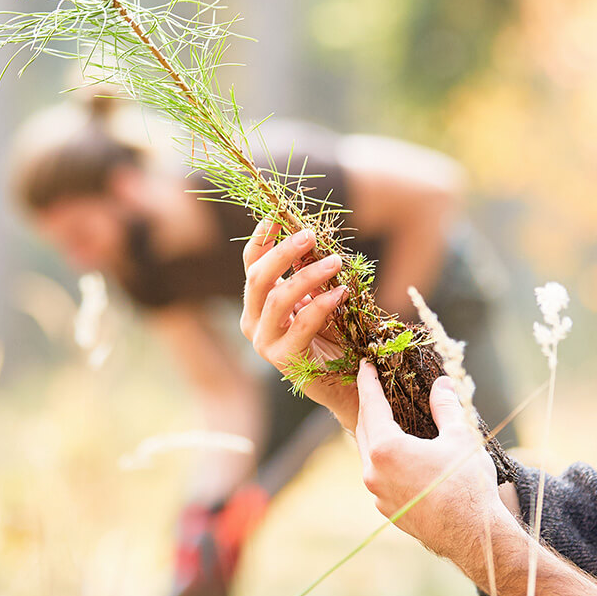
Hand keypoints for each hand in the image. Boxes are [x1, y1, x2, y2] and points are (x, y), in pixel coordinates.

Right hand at [241, 220, 358, 425]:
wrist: (345, 381)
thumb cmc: (333, 334)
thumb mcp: (318, 295)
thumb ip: (309, 272)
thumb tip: (309, 238)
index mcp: (256, 302)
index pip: (251, 264)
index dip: (261, 238)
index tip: (277, 215)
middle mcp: (252, 321)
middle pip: (258, 278)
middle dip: (283, 252)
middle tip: (309, 235)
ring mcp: (264, 342)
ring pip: (277, 299)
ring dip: (307, 276)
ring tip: (334, 261)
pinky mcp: (284, 359)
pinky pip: (302, 324)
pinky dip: (322, 304)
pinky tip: (341, 292)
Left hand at [354, 361, 509, 558]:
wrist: (473, 535)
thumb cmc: (467, 485)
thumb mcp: (460, 437)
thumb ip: (446, 407)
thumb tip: (442, 383)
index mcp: (386, 449)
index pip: (371, 405)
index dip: (368, 382)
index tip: (364, 366)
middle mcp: (373, 473)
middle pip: (364, 428)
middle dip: (370, 405)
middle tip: (375, 386)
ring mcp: (378, 494)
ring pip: (368, 454)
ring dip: (375, 433)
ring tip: (386, 418)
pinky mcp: (386, 509)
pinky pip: (378, 476)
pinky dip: (383, 459)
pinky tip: (399, 454)